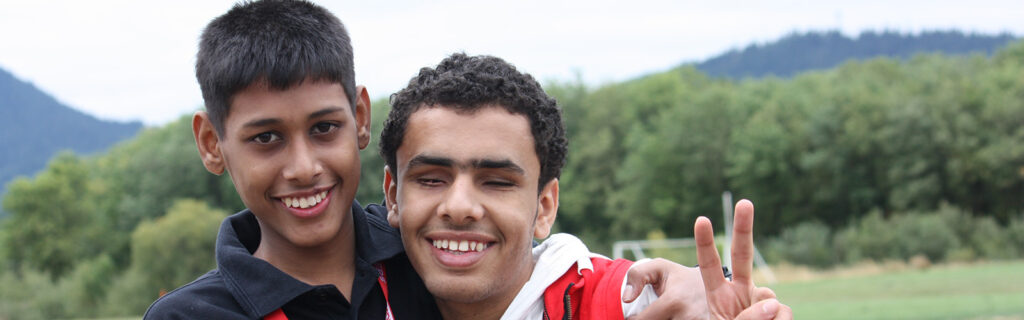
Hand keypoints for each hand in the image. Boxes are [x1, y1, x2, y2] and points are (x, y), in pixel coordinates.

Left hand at [622, 258, 707, 319]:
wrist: (714, 284)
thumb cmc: (679, 277)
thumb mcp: (658, 267)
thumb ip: (636, 276)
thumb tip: (626, 298)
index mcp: (674, 301)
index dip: (636, 319)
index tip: (638, 314)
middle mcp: (688, 317)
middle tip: (657, 312)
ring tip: (668, 314)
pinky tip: (675, 317)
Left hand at [694, 199, 792, 319]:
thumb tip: (773, 303)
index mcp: (717, 296)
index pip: (709, 266)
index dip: (706, 243)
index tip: (701, 219)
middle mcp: (739, 293)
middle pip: (742, 256)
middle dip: (744, 228)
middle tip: (744, 201)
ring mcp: (760, 302)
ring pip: (771, 301)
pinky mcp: (780, 314)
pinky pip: (784, 315)